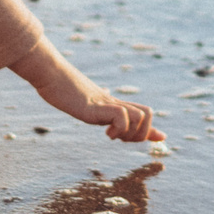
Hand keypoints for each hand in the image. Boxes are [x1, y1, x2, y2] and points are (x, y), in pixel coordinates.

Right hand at [9, 42, 165, 143]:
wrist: (51, 75)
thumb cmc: (62, 88)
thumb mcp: (82, 101)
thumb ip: (93, 103)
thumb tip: (98, 99)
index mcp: (112, 103)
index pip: (140, 112)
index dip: (151, 128)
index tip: (162, 137)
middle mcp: (114, 102)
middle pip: (148, 113)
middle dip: (141, 134)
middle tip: (119, 138)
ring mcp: (107, 103)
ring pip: (140, 116)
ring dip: (130, 133)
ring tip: (111, 134)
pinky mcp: (97, 106)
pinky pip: (122, 117)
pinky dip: (118, 129)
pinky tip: (105, 132)